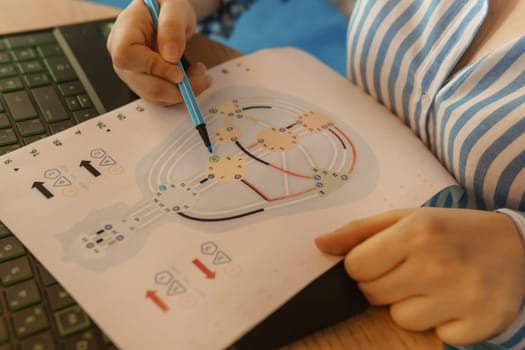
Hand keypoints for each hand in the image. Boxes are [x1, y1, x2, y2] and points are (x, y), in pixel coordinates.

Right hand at [106, 0, 211, 104]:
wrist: (168, 13)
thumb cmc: (168, 5)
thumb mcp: (174, 6)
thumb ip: (172, 26)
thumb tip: (172, 57)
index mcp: (122, 32)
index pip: (127, 57)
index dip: (153, 68)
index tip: (179, 72)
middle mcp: (122, 57)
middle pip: (143, 84)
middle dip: (176, 87)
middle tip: (202, 77)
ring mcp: (131, 72)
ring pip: (154, 95)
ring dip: (182, 92)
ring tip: (200, 73)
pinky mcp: (144, 83)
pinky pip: (161, 97)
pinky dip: (180, 93)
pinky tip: (192, 78)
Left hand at [315, 208, 524, 344]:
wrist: (518, 247)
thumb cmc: (452, 230)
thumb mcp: (407, 217)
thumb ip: (360, 231)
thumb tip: (320, 244)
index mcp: (417, 231)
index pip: (356, 267)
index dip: (362, 267)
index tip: (379, 261)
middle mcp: (438, 263)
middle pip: (374, 295)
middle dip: (382, 286)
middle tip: (409, 271)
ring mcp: (463, 296)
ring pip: (402, 320)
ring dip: (411, 306)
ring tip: (434, 285)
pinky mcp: (482, 322)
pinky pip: (436, 336)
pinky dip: (441, 323)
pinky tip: (455, 301)